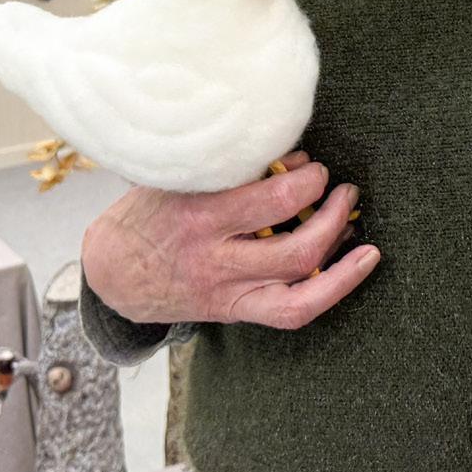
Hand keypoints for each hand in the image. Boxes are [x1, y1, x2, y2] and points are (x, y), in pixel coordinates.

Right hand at [81, 150, 379, 329]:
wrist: (112, 275)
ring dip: (340, 254)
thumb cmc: (147, 215)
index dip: (309, 181)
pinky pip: (292, 311)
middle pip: (295, 250)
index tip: (316, 167)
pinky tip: (360, 264)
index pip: (271, 202)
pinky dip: (332, 289)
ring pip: (300, 288)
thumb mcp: (177, 180)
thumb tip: (295, 159)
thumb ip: (233, 169)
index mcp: (199, 218)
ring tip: (356, 225)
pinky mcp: (235, 312)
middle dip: (332, 215)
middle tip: (344, 190)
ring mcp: (228, 292)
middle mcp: (216, 260)